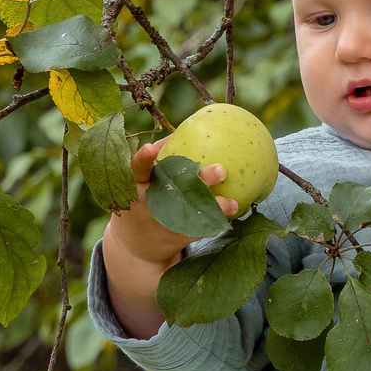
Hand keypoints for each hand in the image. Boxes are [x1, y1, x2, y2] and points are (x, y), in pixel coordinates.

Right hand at [96, 143, 241, 337]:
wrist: (135, 243)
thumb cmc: (145, 196)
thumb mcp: (144, 178)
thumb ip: (161, 156)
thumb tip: (185, 128)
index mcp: (137, 183)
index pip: (137, 169)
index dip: (143, 159)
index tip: (151, 149)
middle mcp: (147, 202)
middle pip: (171, 191)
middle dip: (196, 181)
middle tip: (221, 170)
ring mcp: (160, 222)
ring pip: (188, 214)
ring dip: (213, 208)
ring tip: (234, 204)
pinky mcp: (173, 237)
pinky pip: (197, 229)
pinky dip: (215, 222)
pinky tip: (235, 212)